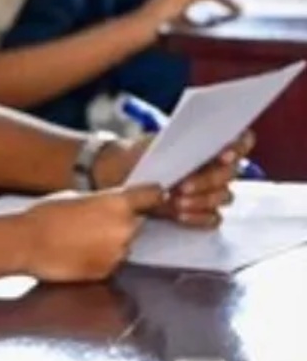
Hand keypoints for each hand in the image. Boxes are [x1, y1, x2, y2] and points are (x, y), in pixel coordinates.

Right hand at [19, 185, 162, 281]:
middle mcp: (125, 229)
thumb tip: (111, 206)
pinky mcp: (108, 272)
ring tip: (84, 240)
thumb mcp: (77, 197)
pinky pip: (112, 262)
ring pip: (125, 244)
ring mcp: (118, 253)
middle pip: (138, 223)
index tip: (151, 198)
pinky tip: (79, 253)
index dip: (152, 196)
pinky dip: (102, 258)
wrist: (27, 243)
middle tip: (97, 223)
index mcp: (118, 204)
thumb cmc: (46, 215)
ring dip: (113, 242)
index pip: (152, 195)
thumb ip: (102, 202)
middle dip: (124, 222)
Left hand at [99, 132, 254, 227]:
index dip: (238, 147)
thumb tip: (190, 149)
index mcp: (211, 145)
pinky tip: (180, 216)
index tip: (223, 155)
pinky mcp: (201, 212)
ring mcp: (211, 191)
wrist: (119, 176)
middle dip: (207, 180)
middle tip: (182, 186)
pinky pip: (213, 218)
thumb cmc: (138, 155)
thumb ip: (176, 145)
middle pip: (230, 174)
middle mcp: (217, 168)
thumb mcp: (152, 144)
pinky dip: (198, 218)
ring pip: (224, 197)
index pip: (241, 142)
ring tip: (176, 202)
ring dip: (202, 200)